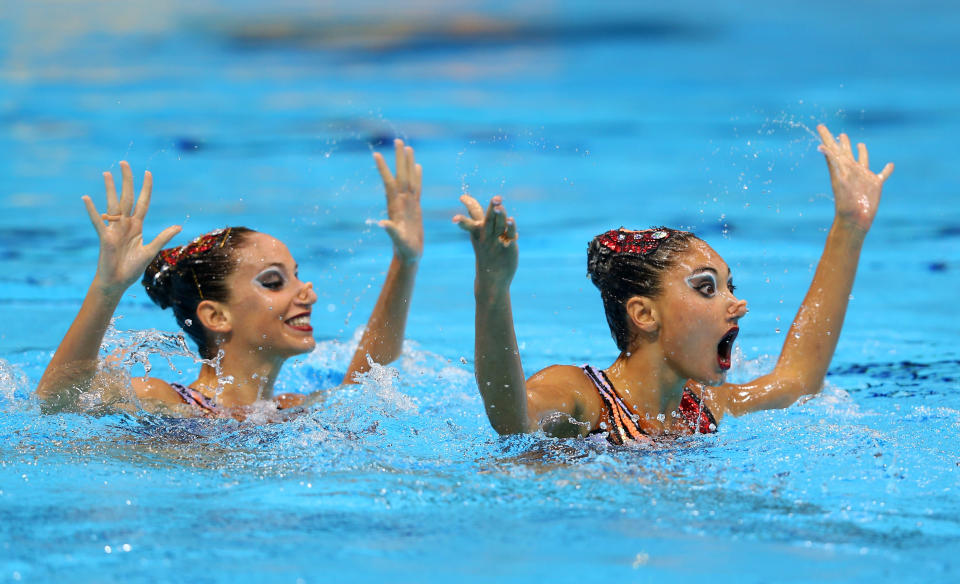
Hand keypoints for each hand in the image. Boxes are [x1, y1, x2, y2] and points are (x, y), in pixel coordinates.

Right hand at [83, 161, 180, 296]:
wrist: (117, 283)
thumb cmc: (132, 268)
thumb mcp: (151, 251)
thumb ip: (163, 237)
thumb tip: (178, 226)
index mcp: (137, 226)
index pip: (142, 203)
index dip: (145, 189)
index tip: (148, 173)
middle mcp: (125, 224)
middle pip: (127, 198)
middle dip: (127, 181)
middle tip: (124, 163)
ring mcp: (114, 229)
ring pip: (113, 205)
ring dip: (110, 189)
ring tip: (107, 173)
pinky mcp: (105, 238)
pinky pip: (98, 222)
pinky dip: (93, 211)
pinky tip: (86, 198)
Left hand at [373, 139, 422, 262]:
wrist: (409, 255)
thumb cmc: (404, 249)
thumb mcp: (398, 240)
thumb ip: (391, 231)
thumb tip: (382, 223)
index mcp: (395, 206)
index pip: (389, 183)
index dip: (383, 169)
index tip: (377, 154)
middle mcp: (401, 201)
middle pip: (401, 175)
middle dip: (399, 158)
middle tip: (398, 140)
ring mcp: (408, 203)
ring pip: (409, 178)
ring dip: (408, 163)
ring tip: (408, 148)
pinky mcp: (416, 206)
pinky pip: (417, 187)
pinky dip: (417, 176)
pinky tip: (418, 167)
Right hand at [453, 194, 517, 289]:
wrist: (491, 277)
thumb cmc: (485, 253)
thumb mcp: (476, 236)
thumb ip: (474, 219)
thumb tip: (468, 203)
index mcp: (477, 231)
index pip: (473, 215)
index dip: (469, 205)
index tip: (462, 197)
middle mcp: (486, 235)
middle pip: (489, 219)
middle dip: (492, 208)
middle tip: (496, 198)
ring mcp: (497, 242)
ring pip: (499, 226)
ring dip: (500, 216)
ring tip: (499, 206)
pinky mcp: (508, 248)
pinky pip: (510, 236)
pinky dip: (511, 228)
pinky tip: (511, 220)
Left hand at [817, 124, 893, 232]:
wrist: (855, 218)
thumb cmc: (846, 201)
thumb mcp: (838, 178)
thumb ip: (832, 162)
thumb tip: (821, 147)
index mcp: (841, 167)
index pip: (832, 148)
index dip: (826, 136)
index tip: (820, 125)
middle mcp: (852, 170)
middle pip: (846, 152)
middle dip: (842, 142)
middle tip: (840, 133)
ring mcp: (863, 177)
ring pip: (863, 160)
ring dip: (861, 152)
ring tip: (859, 143)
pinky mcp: (875, 184)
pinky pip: (883, 174)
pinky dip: (887, 170)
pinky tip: (890, 165)